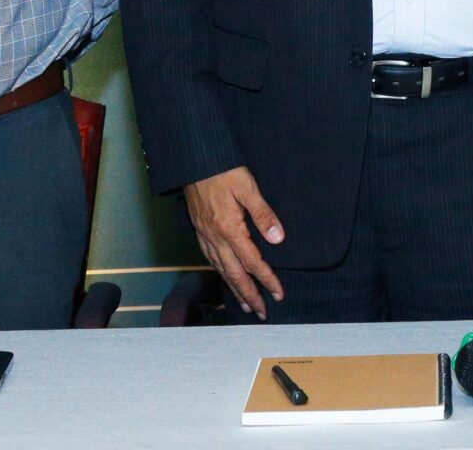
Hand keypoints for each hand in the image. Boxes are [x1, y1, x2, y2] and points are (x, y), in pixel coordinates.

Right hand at [181, 166, 285, 318]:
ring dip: (234, 289)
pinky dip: (220, 273)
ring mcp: (205, 236)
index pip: (252, 262)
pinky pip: (211, 259)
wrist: (194, 161)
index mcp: (229, 229)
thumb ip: (263, 214)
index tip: (278, 293)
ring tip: (244, 304)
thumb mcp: (248, 188)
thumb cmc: (222, 171)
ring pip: (220, 270)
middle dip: (249, 295)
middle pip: (234, 274)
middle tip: (261, 312)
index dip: (266, 279)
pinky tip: (226, 277)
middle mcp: (215, 238)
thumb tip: (277, 238)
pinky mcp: (200, 231)